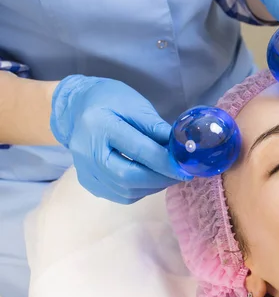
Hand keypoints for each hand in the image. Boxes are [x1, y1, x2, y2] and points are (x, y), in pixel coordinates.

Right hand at [50, 75, 190, 203]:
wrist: (75, 108)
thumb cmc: (109, 101)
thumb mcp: (136, 105)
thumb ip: (156, 128)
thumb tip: (179, 149)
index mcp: (99, 125)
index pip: (138, 150)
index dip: (165, 162)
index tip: (185, 167)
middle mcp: (88, 152)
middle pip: (129, 176)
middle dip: (161, 178)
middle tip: (180, 174)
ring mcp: (85, 170)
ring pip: (126, 191)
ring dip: (153, 186)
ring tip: (168, 175)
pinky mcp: (88, 183)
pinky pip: (120, 196)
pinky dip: (141, 191)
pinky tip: (151, 179)